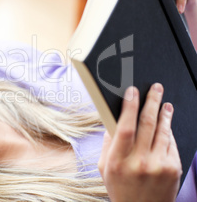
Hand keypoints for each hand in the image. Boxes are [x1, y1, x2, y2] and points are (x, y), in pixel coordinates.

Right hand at [98, 84, 181, 201]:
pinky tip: (166, 124)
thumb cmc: (120, 188)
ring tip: (164, 103)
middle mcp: (139, 162)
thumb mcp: (104, 167)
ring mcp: (159, 166)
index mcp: (117, 161)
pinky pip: (170, 143)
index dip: (129, 106)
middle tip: (155, 88)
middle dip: (151, 101)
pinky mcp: (173, 169)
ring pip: (162, 131)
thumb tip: (112, 121)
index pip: (125, 127)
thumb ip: (107, 143)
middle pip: (147, 124)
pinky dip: (168, 131)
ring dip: (164, 113)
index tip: (132, 91)